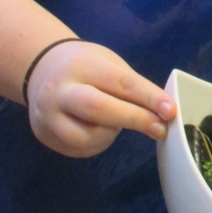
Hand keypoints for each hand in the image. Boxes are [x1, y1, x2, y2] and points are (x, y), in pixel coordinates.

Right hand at [26, 40, 175, 156]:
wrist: (40, 68)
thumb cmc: (86, 65)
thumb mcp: (109, 63)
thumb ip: (132, 86)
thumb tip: (163, 112)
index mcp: (82, 66)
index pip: (120, 83)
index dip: (149, 98)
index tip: (171, 111)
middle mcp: (59, 91)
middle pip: (99, 109)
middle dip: (135, 120)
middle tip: (160, 129)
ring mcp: (47, 115)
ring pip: (86, 137)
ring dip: (111, 135)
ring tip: (115, 124)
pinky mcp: (44, 135)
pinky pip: (78, 149)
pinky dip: (97, 144)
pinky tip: (99, 131)